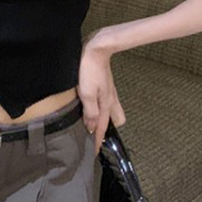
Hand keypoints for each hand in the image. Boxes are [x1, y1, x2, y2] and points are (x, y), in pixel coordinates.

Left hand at [77, 31, 125, 152]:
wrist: (96, 48)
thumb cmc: (90, 70)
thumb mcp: (87, 93)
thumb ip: (91, 112)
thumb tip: (92, 128)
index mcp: (106, 105)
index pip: (102, 128)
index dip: (97, 141)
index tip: (94, 153)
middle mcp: (109, 99)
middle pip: (114, 119)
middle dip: (106, 128)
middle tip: (94, 135)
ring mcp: (108, 90)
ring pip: (110, 109)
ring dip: (103, 117)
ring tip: (90, 121)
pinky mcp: (104, 83)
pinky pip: (104, 99)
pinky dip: (99, 106)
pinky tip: (90, 102)